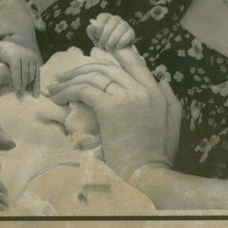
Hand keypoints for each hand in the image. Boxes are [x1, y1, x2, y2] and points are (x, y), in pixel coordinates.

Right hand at [0, 41, 40, 96]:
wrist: (2, 48)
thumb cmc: (13, 60)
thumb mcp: (23, 66)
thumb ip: (27, 75)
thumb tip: (30, 90)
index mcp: (34, 59)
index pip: (37, 74)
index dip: (36, 86)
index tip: (35, 96)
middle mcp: (30, 56)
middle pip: (31, 75)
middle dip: (27, 86)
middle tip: (23, 95)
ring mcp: (23, 56)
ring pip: (24, 74)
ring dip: (22, 85)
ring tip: (19, 93)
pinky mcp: (14, 57)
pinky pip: (16, 71)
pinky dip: (17, 80)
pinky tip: (16, 87)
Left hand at [45, 46, 180, 179]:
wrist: (149, 174)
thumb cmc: (159, 154)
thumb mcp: (173, 122)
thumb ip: (169, 97)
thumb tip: (162, 79)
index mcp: (155, 91)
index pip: (132, 61)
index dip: (111, 53)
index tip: (92, 55)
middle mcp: (142, 89)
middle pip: (106, 66)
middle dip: (81, 69)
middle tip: (63, 78)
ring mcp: (127, 97)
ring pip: (92, 76)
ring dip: (69, 81)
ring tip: (53, 89)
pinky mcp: (111, 108)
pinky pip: (84, 90)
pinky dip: (68, 91)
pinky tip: (58, 99)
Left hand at [86, 13, 135, 50]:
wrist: (113, 49)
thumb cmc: (102, 40)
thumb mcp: (94, 37)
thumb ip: (91, 31)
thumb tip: (92, 25)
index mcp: (106, 17)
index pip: (103, 17)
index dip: (99, 27)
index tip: (97, 36)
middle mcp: (116, 18)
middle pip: (112, 22)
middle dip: (105, 36)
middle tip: (102, 45)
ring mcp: (124, 24)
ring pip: (121, 28)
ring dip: (112, 40)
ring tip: (108, 48)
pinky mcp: (131, 32)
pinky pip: (128, 34)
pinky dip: (121, 41)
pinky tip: (117, 46)